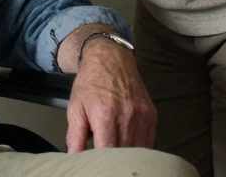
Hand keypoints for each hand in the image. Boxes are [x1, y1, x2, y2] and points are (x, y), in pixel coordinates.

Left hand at [65, 38, 155, 152]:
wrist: (110, 59)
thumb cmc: (90, 83)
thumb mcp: (75, 107)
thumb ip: (75, 136)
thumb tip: (74, 158)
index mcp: (105, 115)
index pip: (107, 152)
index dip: (102, 163)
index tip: (97, 166)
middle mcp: (127, 116)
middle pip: (125, 154)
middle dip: (114, 161)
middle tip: (105, 162)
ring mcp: (142, 115)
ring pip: (139, 150)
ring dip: (128, 156)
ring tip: (116, 155)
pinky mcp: (152, 115)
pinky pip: (149, 141)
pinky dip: (139, 148)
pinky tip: (128, 146)